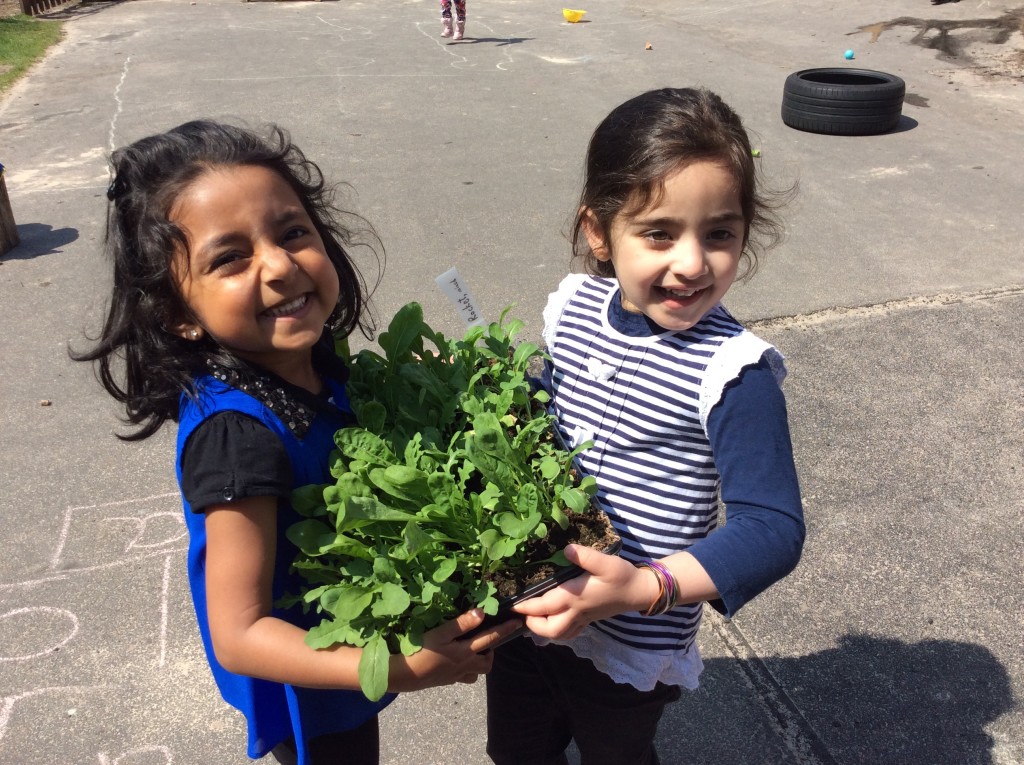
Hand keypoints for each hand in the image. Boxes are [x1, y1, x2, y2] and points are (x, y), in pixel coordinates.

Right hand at [388, 608, 521, 691]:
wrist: (404, 675)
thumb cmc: (422, 651)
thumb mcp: (441, 633)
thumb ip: (461, 623)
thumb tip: (482, 612)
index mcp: (465, 652)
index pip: (491, 639)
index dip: (505, 630)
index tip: (518, 623)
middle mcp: (464, 666)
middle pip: (487, 663)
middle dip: (492, 652)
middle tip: (487, 640)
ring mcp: (455, 676)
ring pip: (476, 673)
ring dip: (479, 662)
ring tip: (473, 650)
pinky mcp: (446, 680)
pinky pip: (463, 677)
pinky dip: (466, 670)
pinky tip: (457, 661)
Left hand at [511, 544, 653, 639]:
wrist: (640, 592)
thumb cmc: (622, 576)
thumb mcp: (606, 562)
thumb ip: (586, 556)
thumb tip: (566, 549)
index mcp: (575, 597)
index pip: (545, 606)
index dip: (526, 606)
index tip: (512, 604)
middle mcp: (577, 611)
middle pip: (550, 628)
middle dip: (532, 624)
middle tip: (521, 612)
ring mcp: (584, 617)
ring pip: (559, 633)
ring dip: (544, 629)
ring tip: (533, 617)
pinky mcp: (590, 618)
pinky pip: (570, 631)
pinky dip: (558, 629)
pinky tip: (554, 619)